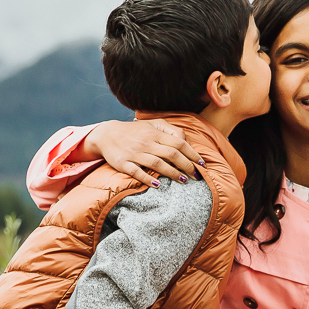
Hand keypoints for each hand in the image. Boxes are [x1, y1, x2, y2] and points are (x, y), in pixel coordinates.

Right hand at [81, 119, 203, 185]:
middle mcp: (146, 143)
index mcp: (155, 133)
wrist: (107, 134)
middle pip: (171, 154)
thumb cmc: (135, 131)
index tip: (202, 163)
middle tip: (196, 176)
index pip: (178, 143)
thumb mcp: (152, 124)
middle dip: (186, 165)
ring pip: (157, 163)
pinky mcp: (123, 163)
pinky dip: (147, 178)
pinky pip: (136, 172)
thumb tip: (185, 140)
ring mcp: (134, 153)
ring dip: (172, 173)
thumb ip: (170, 129)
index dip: (192, 153)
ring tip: (184, 180)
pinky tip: (157, 185)